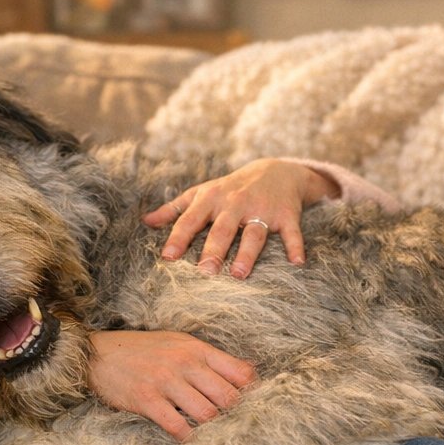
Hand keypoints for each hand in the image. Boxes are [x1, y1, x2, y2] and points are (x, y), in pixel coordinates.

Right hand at [88, 330, 257, 441]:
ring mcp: (166, 382)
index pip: (240, 372)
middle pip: (228, 397)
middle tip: (237, 429)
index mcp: (197, 349)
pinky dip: (188, 438)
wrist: (98, 354)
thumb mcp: (179, 344)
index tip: (254, 407)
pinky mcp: (147, 400)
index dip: (253, 393)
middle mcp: (185, 363)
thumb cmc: (142, 350)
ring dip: (213, 429)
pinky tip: (190, 440)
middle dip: (236, 416)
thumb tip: (248, 372)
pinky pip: (177, 426)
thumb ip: (210, 359)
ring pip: (207, 414)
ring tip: (214, 437)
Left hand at [142, 158, 339, 278]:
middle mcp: (235, 203)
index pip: (191, 219)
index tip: (168, 257)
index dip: (179, 237)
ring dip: (248, 253)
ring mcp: (262, 209)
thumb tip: (146, 222)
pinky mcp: (286, 214)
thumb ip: (175, 209)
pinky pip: (291, 232)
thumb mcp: (202, 193)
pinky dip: (295, 246)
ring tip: (239, 274)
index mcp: (211, 198)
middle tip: (205, 272)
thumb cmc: (231, 188)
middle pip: (223, 228)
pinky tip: (297, 263)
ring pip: (254, 232)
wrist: (276, 170)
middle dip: (214, 249)